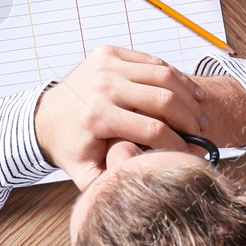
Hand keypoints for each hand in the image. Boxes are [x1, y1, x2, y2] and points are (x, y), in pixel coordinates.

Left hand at [33, 45, 205, 187]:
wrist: (44, 116)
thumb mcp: (84, 174)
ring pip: (163, 75)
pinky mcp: (108, 52)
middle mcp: (102, 86)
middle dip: (189, 119)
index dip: (178, 144)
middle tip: (201, 133)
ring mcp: (105, 65)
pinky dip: (176, 76)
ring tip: (200, 114)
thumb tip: (145, 193)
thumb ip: (111, 186)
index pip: (152, 130)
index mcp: (97, 116)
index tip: (191, 154)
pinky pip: (152, 61)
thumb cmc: (71, 147)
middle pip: (163, 100)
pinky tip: (190, 92)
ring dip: (188, 95)